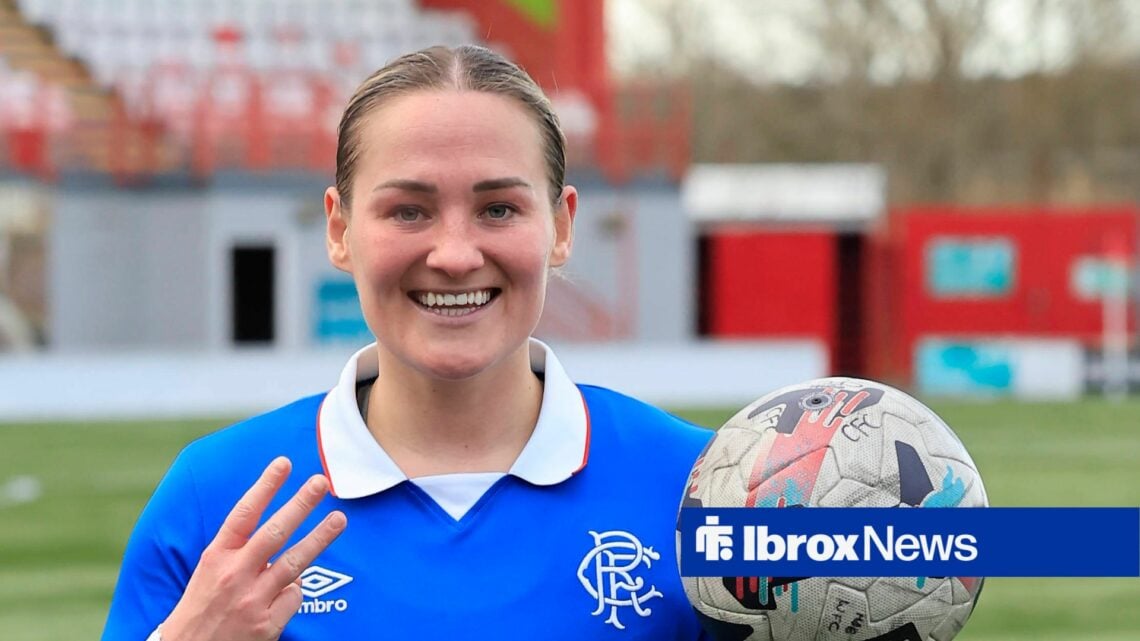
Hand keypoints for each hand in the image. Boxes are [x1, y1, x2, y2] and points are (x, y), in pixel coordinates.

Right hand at [159, 457, 346, 640]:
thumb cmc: (200, 610)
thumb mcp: (208, 574)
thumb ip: (239, 555)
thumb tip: (276, 544)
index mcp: (215, 558)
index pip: (243, 515)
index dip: (265, 487)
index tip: (284, 463)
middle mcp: (233, 575)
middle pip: (274, 532)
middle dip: (300, 504)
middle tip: (321, 481)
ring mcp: (251, 600)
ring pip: (294, 562)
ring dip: (320, 538)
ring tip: (339, 519)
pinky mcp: (266, 625)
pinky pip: (293, 597)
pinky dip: (294, 591)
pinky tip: (282, 597)